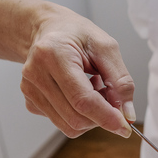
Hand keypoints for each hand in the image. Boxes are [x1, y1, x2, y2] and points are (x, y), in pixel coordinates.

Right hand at [20, 7, 135, 137]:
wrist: (49, 31)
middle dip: (101, 116)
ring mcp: (30, 90)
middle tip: (109, 95)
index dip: (107, 117)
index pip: (83, 100)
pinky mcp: (30, 102)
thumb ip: (121, 81)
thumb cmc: (76, 35)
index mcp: (53, 54)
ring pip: (70, 126)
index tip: (125, 126)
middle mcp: (36, 73)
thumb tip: (127, 115)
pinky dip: (78, 114)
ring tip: (92, 90)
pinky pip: (62, 123)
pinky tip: (78, 93)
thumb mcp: (106, 47)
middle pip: (76, 118)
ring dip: (90, 116)